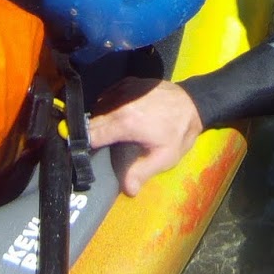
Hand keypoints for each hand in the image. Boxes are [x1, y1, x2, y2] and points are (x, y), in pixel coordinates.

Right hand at [87, 78, 203, 194]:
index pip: (91, 134)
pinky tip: (113, 119)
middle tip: (90, 149)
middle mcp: (120, 104)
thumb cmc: (179, 132)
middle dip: (87, 135)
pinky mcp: (128, 83)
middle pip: (91, 121)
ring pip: (98, 107)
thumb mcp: (165, 157)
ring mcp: (123, 90)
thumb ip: (142, 172)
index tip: (80, 155)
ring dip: (96, 121)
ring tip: (103, 136)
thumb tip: (127, 190)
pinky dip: (106, 107)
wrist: (193, 103)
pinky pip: (107, 96)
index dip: (82, 146)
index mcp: (125, 123)